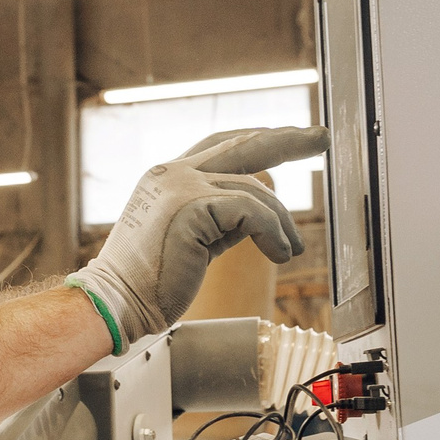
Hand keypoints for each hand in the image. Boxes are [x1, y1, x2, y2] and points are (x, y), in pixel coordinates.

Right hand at [71, 126, 328, 342]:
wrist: (118, 303)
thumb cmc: (150, 282)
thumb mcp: (191, 238)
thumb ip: (219, 218)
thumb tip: (260, 213)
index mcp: (167, 177)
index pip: (220, 144)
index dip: (256, 139)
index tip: (287, 137)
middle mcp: (172, 173)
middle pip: (243, 144)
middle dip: (288, 139)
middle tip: (321, 137)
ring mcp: (180, 186)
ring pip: (255, 191)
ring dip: (282, 222)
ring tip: (292, 249)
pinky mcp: (192, 207)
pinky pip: (252, 212)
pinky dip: (274, 234)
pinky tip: (281, 254)